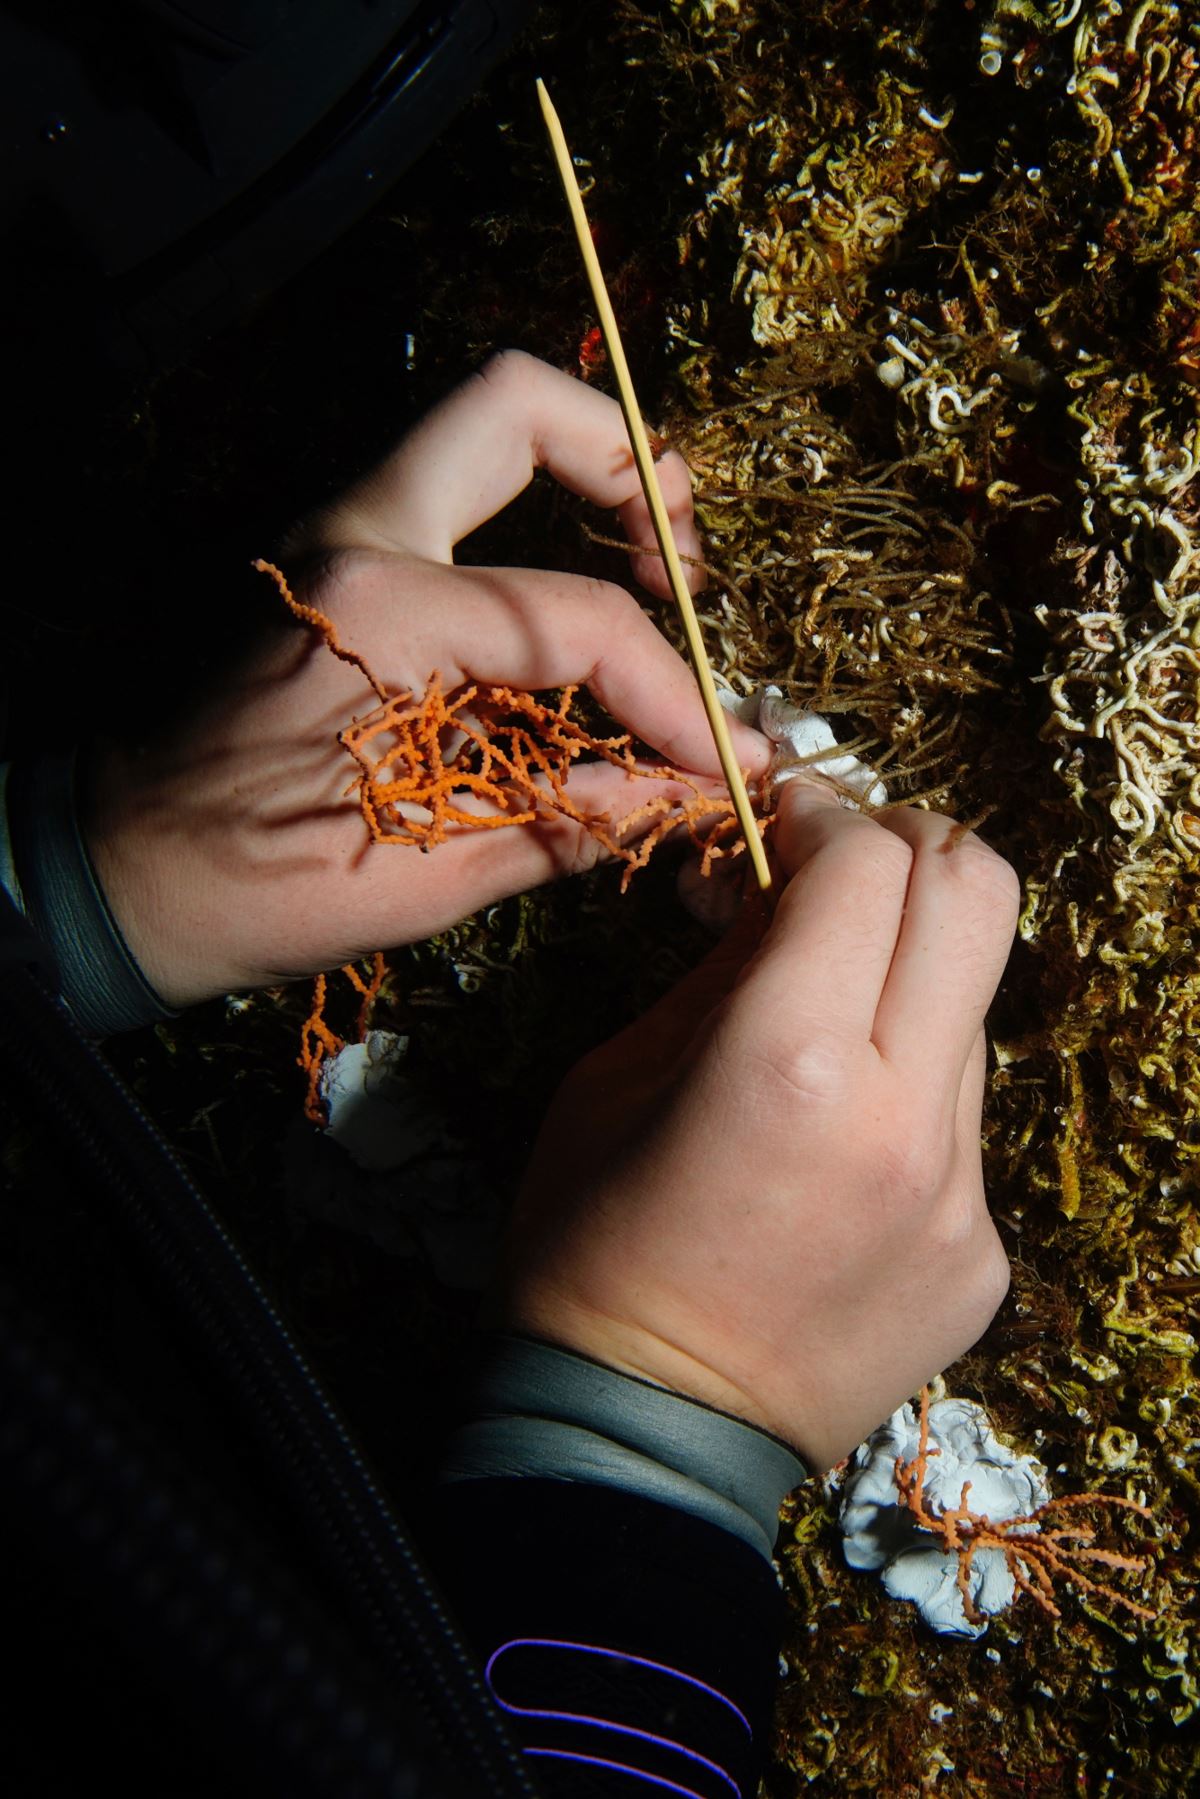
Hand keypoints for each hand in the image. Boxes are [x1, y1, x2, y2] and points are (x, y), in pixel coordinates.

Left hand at [85, 352, 768, 1006]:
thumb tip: (687, 799)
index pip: (577, 620)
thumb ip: (569, 818)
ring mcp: (332, 538)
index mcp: (380, 608)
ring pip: (477, 442)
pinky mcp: (327, 568)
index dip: (674, 695)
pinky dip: (525, 554)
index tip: (724, 759)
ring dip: (576, 493)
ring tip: (644, 593)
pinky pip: (450, 515)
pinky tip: (558, 654)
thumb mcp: (423, 876)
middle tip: (682, 568)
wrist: (110, 877)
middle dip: (625, 468)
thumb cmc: (242, 888)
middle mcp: (353, 535)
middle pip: (515, 410)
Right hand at [493, 780, 1019, 1471]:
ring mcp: (961, 1195)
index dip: (824, 810)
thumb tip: (775, 885)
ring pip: (970, 1010)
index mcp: (791, 1064)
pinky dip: (906, 1089)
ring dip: (904, 978)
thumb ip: (722, 969)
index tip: (785, 814)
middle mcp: (903, 1118)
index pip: (866, 863)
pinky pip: (961, 1122)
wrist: (639, 1439)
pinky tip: (835, 1143)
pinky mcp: (981, 1255)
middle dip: (909, 846)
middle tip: (843, 862)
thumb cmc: (589, 1246)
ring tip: (822, 1021)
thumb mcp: (617, 1078)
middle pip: (978, 896)